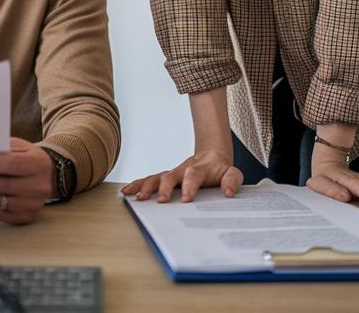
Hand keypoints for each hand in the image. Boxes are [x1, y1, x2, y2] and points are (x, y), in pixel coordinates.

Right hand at [121, 149, 242, 202]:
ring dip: (146, 187)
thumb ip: (232, 180)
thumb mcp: (232, 173)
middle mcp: (183, 170)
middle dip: (165, 188)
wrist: (211, 157)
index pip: (194, 175)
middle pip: (170, 175)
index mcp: (200, 169)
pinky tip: (127, 192)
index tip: (186, 199)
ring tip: (138, 198)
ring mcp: (172, 173)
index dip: (190, 186)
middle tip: (162, 201)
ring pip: (156, 177)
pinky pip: (149, 180)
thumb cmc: (220, 170)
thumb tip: (228, 193)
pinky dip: (137, 185)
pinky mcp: (164, 178)